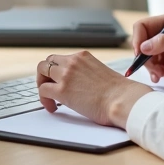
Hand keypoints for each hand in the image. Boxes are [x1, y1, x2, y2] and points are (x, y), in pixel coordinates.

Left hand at [35, 51, 151, 128]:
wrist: (122, 100)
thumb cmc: (118, 92)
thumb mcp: (100, 72)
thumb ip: (86, 73)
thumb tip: (79, 84)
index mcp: (83, 56)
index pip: (61, 58)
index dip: (57, 71)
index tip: (58, 81)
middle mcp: (73, 61)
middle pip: (47, 62)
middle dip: (45, 75)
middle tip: (49, 88)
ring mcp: (66, 74)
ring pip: (41, 71)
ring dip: (42, 84)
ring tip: (49, 98)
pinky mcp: (62, 90)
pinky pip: (43, 91)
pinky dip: (44, 100)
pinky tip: (53, 108)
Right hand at [131, 14, 163, 87]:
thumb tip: (143, 47)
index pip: (143, 26)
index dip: (138, 39)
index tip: (139, 54)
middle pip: (142, 44)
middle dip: (147, 59)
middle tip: (157, 71)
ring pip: (146, 57)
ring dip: (154, 68)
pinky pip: (154, 67)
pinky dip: (159, 73)